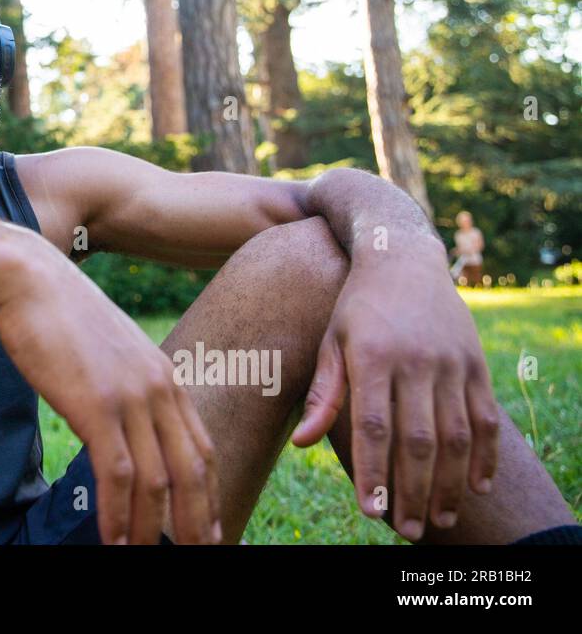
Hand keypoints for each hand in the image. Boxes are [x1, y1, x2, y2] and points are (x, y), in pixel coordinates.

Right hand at [0, 246, 221, 544]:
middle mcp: (160, 389)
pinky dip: (118, 515)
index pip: (202, 449)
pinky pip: (118, 474)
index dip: (209, 496)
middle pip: (193, 472)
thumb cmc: (60, 317)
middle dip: (197, 524)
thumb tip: (122, 425)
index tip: (208, 530)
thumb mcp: (109, 352)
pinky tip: (114, 541)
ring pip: (157, 482)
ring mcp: (131, 397)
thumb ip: (126, 387)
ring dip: (152, 530)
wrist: (30, 281)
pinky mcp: (97, 405)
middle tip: (197, 556)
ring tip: (144, 559)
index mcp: (166, 377)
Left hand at [291, 241, 499, 539]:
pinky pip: (485, 418)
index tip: (370, 510)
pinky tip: (476, 487)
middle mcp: (415, 360)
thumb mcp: (331, 341)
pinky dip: (485, 456)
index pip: (374, 426)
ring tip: (438, 519)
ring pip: (456, 435)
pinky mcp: (476, 362)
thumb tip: (301, 444)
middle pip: (418, 440)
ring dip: (449, 484)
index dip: (374, 471)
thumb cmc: (356, 307)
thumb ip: (323, 395)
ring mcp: (451, 362)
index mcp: (373, 357)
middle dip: (411, 490)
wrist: (401, 257)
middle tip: (405, 529)